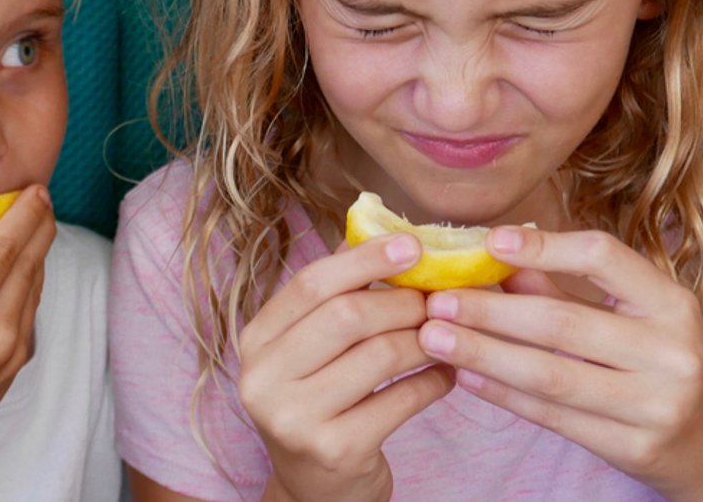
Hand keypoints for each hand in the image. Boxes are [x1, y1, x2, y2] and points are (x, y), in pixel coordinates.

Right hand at [0, 185, 56, 497]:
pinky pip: (30, 318)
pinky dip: (31, 289)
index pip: (5, 249)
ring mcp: (9, 357)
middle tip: (43, 198)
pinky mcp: (11, 373)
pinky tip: (23, 276)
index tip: (35, 190)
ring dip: (39, 257)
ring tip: (37, 229)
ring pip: (34, 292)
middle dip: (40, 228)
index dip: (23, 215)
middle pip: (30, 266)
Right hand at [238, 234, 454, 501]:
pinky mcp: (334, 450)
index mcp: (256, 340)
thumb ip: (336, 293)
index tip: (413, 244)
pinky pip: (400, 400)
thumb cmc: (321, 400)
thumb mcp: (311, 347)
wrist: (316, 488)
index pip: (312, 284)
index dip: (365, 259)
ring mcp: (294, 418)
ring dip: (423, 339)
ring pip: (378, 355)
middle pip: (346, 316)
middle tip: (438, 298)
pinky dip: (432, 381)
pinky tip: (446, 374)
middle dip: (402, 301)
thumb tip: (379, 227)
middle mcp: (263, 378)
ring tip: (446, 333)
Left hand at [416, 226, 702, 500]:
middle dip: (490, 310)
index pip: (604, 258)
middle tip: (437, 299)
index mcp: (673, 304)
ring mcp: (656, 405)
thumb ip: (572, 288)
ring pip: (551, 375)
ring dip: (484, 353)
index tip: (490, 242)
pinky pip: (555, 417)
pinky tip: (467, 375)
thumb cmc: (667, 366)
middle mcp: (671, 352)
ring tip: (434, 337)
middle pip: (563, 323)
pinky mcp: (634, 447)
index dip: (544, 246)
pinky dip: (505, 394)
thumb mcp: (639, 318)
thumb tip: (503, 257)